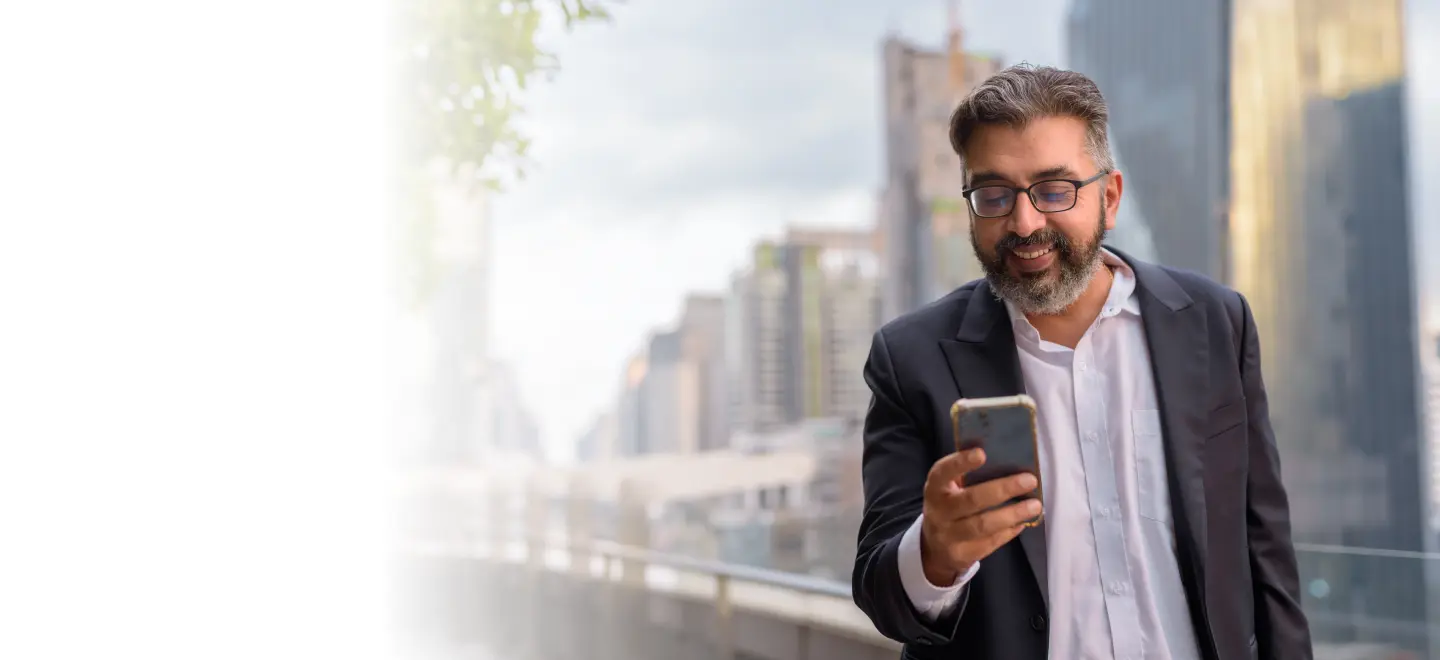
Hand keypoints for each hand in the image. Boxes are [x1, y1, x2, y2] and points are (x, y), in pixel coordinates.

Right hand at [919, 449, 1041, 585]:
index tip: (982, 453)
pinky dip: (1009, 531)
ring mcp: (948, 536)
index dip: (960, 462)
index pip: (943, 472)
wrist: (934, 547)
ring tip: (1035, 506)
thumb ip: (968, 476)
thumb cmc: (950, 506)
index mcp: (935, 488)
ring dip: (1012, 514)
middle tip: (1029, 480)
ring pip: (983, 525)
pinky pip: (990, 542)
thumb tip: (1006, 459)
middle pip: (971, 500)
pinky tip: (1023, 522)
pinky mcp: (962, 555)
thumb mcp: (949, 489)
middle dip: (1002, 489)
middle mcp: (938, 511)